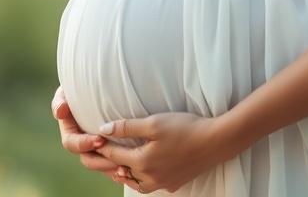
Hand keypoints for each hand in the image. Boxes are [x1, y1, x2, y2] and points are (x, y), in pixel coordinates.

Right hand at [50, 86, 130, 186]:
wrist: (102, 88)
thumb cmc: (81, 87)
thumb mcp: (68, 91)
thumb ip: (61, 99)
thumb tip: (60, 111)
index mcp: (70, 132)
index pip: (72, 143)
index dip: (84, 144)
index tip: (99, 140)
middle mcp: (82, 144)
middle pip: (88, 160)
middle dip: (101, 161)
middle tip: (116, 158)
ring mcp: (97, 150)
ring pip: (102, 166)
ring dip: (111, 168)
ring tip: (125, 169)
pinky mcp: (111, 151)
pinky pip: (114, 166)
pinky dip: (120, 169)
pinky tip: (131, 169)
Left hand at [95, 112, 238, 193]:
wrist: (216, 142)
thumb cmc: (185, 128)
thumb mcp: (154, 122)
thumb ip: (127, 127)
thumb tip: (103, 129)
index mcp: (142, 161)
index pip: (114, 155)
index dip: (102, 145)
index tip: (92, 138)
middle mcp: (150, 177)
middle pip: (122, 171)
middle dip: (110, 161)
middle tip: (100, 152)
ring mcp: (163, 183)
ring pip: (135, 182)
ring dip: (125, 173)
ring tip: (118, 163)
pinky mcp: (174, 184)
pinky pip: (151, 185)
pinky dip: (142, 178)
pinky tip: (144, 170)